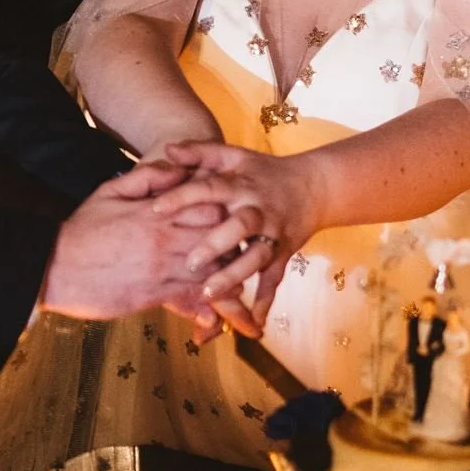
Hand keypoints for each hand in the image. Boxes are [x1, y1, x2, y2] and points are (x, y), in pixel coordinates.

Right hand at [39, 160, 229, 322]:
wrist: (52, 267)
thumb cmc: (80, 230)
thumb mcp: (109, 191)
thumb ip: (147, 177)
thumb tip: (177, 169)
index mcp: (157, 214)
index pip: (210, 207)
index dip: (224, 210)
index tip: (229, 214)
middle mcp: (165, 242)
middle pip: (220, 240)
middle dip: (233, 244)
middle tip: (242, 248)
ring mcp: (162, 271)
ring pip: (213, 272)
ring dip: (228, 277)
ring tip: (238, 281)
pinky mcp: (154, 296)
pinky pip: (194, 300)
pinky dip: (209, 304)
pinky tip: (216, 310)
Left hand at [151, 141, 326, 327]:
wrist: (313, 186)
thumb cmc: (262, 172)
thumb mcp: (233, 156)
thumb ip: (199, 151)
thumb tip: (168, 148)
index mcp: (240, 184)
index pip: (209, 189)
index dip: (183, 197)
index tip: (156, 209)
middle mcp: (257, 209)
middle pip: (239, 225)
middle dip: (215, 244)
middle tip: (188, 262)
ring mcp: (273, 233)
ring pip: (256, 257)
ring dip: (235, 276)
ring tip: (208, 293)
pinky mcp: (284, 253)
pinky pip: (275, 279)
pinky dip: (266, 301)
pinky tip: (253, 322)